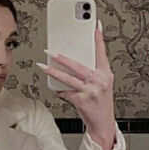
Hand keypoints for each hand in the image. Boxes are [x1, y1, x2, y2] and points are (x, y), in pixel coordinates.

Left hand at [37, 20, 115, 149]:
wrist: (103, 123)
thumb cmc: (100, 102)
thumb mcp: (102, 84)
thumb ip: (92, 72)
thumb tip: (72, 60)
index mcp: (105, 74)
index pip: (101, 53)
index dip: (98, 39)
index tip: (94, 26)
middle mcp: (100, 81)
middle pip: (78, 65)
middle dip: (62, 57)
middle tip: (50, 51)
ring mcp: (91, 91)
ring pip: (68, 78)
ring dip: (53, 72)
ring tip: (43, 66)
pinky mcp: (82, 101)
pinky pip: (65, 92)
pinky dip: (59, 90)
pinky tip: (55, 88)